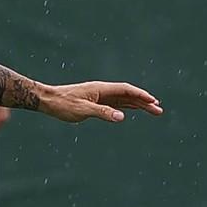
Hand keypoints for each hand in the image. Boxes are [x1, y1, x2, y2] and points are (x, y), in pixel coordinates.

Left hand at [40, 82, 162, 122]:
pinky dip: (126, 107)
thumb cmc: (62, 105)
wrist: (47, 100)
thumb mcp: (82, 110)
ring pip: (123, 100)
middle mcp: (102, 90)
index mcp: (101, 89)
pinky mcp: (94, 102)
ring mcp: (99, 96)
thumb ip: (102, 113)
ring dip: (137, 105)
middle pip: (128, 95)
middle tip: (159, 110)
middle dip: (144, 102)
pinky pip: (114, 104)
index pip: (126, 90)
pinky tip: (132, 111)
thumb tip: (121, 117)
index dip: (141, 96)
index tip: (153, 102)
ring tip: (153, 111)